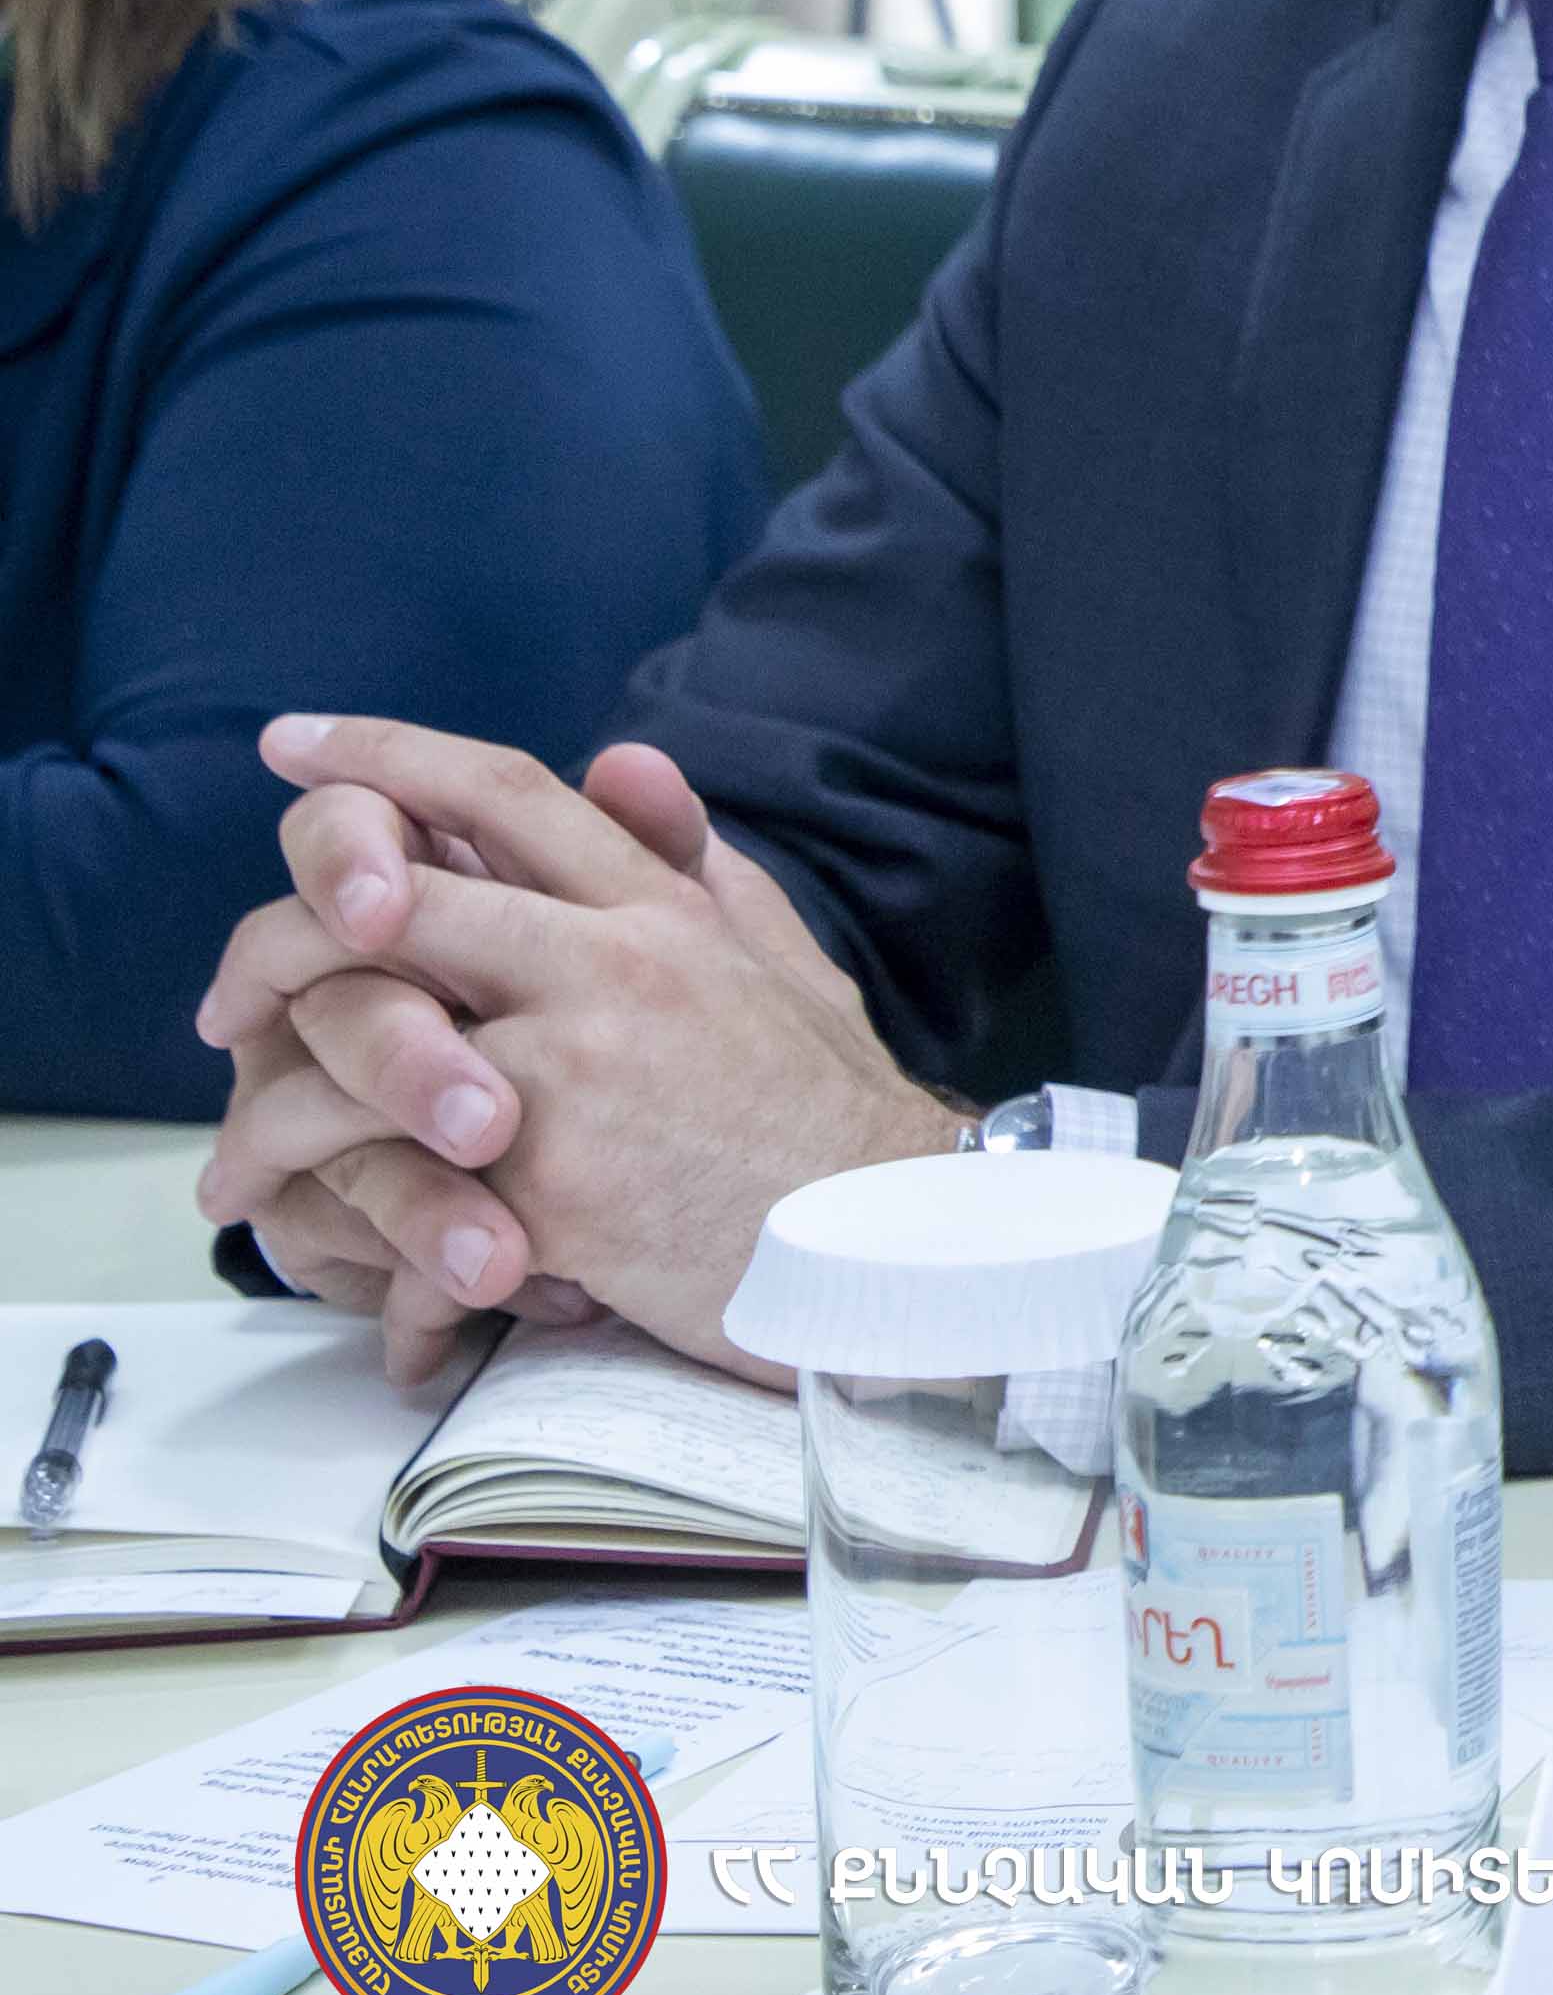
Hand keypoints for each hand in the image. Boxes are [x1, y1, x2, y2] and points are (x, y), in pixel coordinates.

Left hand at [200, 721, 958, 1376]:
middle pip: (391, 898)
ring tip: (236, 1160)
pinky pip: (390, 1170)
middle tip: (225, 998)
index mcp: (663, 911)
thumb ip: (693, 863)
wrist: (886, 1251)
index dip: (385, 756)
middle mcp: (612, 966)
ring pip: (362, 1034)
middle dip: (279, 934)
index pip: (505, 793)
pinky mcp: (550, 1181)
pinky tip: (300, 1233)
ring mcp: (574, 1069)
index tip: (294, 744)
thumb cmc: (828, 1117)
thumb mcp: (781, 961)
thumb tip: (621, 762)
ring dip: (272, 1100)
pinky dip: (329, 1204)